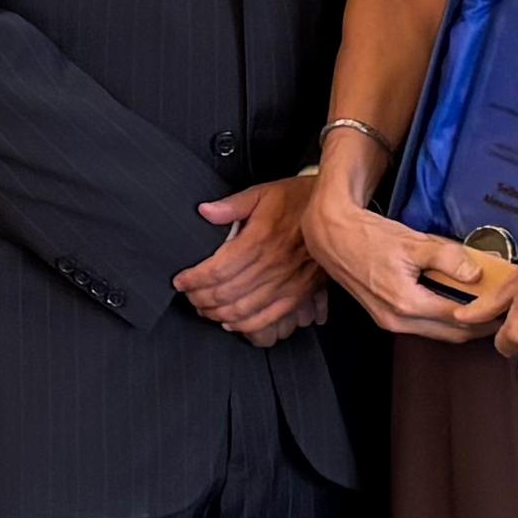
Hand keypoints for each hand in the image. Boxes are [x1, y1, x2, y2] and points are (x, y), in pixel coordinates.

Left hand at [174, 173, 327, 344]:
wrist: (336, 212)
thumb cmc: (300, 200)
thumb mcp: (263, 193)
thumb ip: (231, 205)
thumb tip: (205, 211)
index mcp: (260, 239)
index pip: (217, 269)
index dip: (194, 279)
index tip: (181, 280)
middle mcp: (272, 264)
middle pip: (225, 293)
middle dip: (200, 298)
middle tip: (188, 296)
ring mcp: (286, 282)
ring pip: (242, 309)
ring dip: (217, 314)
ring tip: (204, 309)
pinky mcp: (298, 293)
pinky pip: (267, 317)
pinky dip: (245, 324)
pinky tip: (231, 322)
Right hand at [303, 174, 486, 344]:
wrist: (333, 238)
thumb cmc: (369, 237)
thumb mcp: (413, 242)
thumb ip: (448, 259)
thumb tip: (476, 275)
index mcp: (407, 303)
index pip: (459, 318)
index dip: (485, 316)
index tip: (504, 309)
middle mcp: (397, 320)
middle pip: (450, 333)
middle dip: (478, 327)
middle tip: (501, 313)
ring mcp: (389, 321)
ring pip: (437, 332)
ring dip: (460, 324)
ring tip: (483, 308)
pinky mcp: (385, 316)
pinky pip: (422, 325)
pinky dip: (442, 318)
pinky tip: (455, 303)